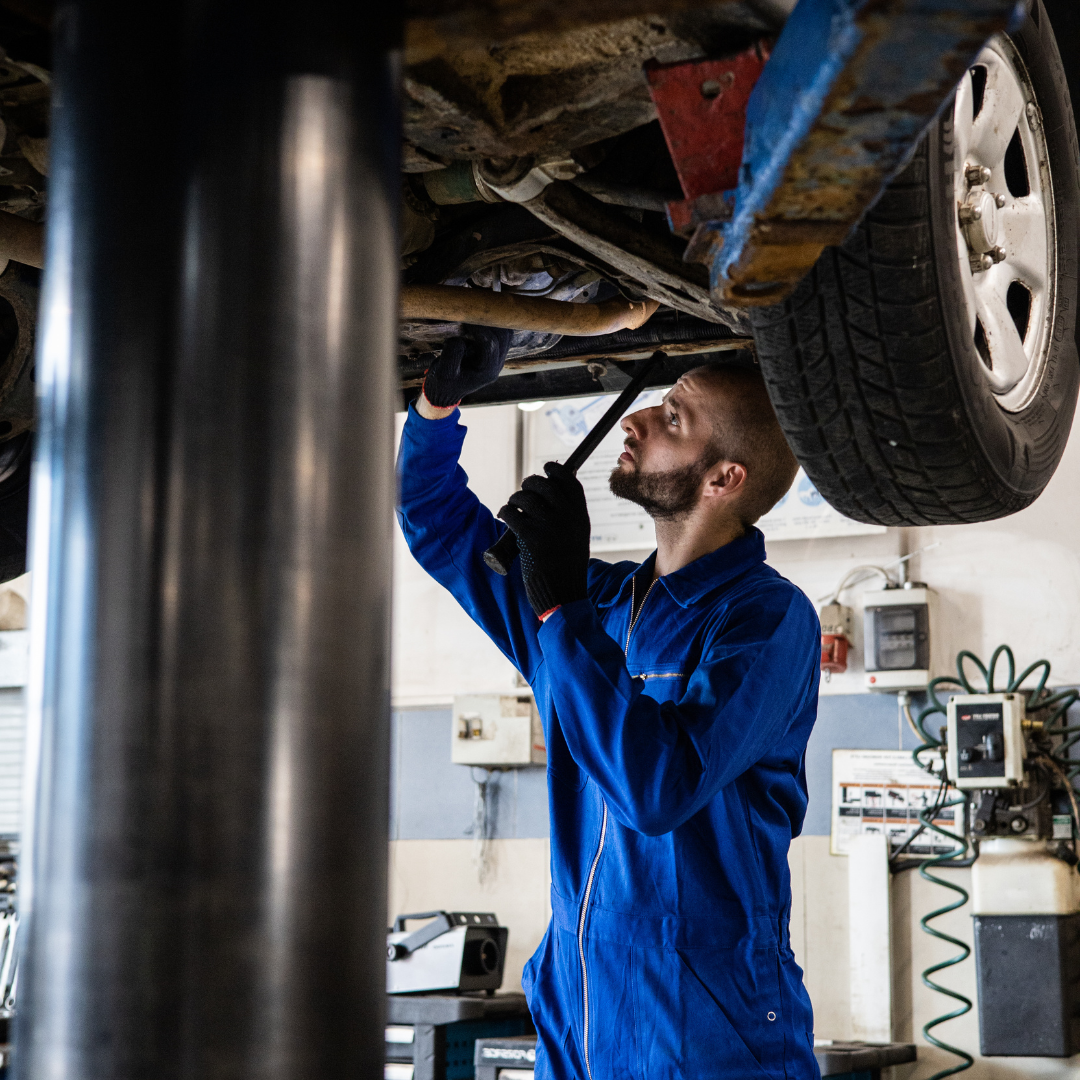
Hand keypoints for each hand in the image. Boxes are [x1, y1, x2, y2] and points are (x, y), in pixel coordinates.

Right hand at [422, 325, 512, 408]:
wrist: (446, 391)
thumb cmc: (444, 383)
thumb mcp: (443, 372)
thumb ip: (452, 354)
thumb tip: (461, 338)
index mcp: (486, 372)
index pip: (489, 344)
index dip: (479, 329)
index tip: (464, 320)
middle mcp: (496, 365)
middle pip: (503, 337)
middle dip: (488, 323)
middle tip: (471, 315)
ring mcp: (497, 359)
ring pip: (506, 334)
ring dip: (493, 323)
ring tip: (475, 317)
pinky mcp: (494, 353)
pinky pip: (501, 335)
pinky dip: (492, 326)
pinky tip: (478, 323)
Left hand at [497, 462, 589, 617]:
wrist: (562, 594)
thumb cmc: (566, 568)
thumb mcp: (577, 537)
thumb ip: (569, 517)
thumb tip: (550, 493)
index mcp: (580, 516)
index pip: (569, 482)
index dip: (556, 471)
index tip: (547, 468)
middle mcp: (567, 517)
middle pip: (544, 485)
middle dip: (530, 483)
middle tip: (524, 489)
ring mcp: (549, 526)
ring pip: (525, 498)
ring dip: (515, 499)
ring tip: (512, 506)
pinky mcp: (530, 537)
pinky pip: (512, 513)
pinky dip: (505, 511)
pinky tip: (505, 515)